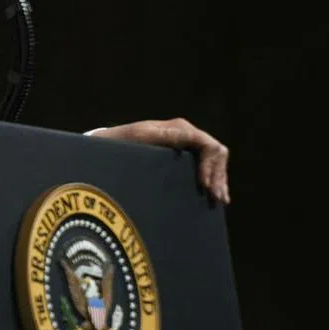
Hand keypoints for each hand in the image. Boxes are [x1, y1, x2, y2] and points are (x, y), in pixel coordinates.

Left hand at [90, 118, 229, 203]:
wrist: (109, 147)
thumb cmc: (122, 142)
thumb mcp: (141, 138)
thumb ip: (166, 137)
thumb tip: (190, 136)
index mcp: (181, 129)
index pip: (209, 146)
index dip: (211, 167)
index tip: (205, 186)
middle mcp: (187, 134)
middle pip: (217, 154)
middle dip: (219, 175)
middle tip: (217, 199)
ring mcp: (186, 145)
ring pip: (215, 161)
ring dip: (219, 179)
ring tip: (219, 200)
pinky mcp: (183, 157)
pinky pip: (207, 167)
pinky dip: (214, 179)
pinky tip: (214, 195)